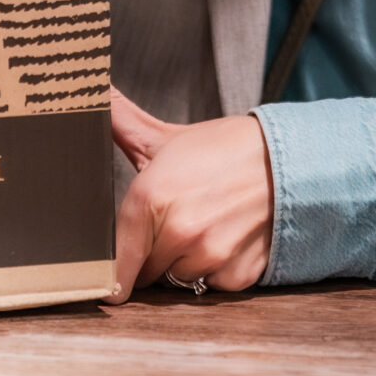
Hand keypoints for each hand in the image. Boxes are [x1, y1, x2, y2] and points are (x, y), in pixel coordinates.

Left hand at [107, 87, 272, 301]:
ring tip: (204, 226)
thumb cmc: (224, 148)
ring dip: (185, 262)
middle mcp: (178, 232)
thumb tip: (89, 90)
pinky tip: (227, 238)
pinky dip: (216, 269)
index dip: (112, 276)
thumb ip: (122, 123)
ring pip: (179, 278)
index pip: (117, 262)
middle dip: (154, 254)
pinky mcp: (237, 274)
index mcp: (150, 198)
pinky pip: (211, 284)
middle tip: (175, 223)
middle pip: (145, 272)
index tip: (111, 285)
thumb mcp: (167, 138)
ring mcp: (209, 255)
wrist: (287, 157)